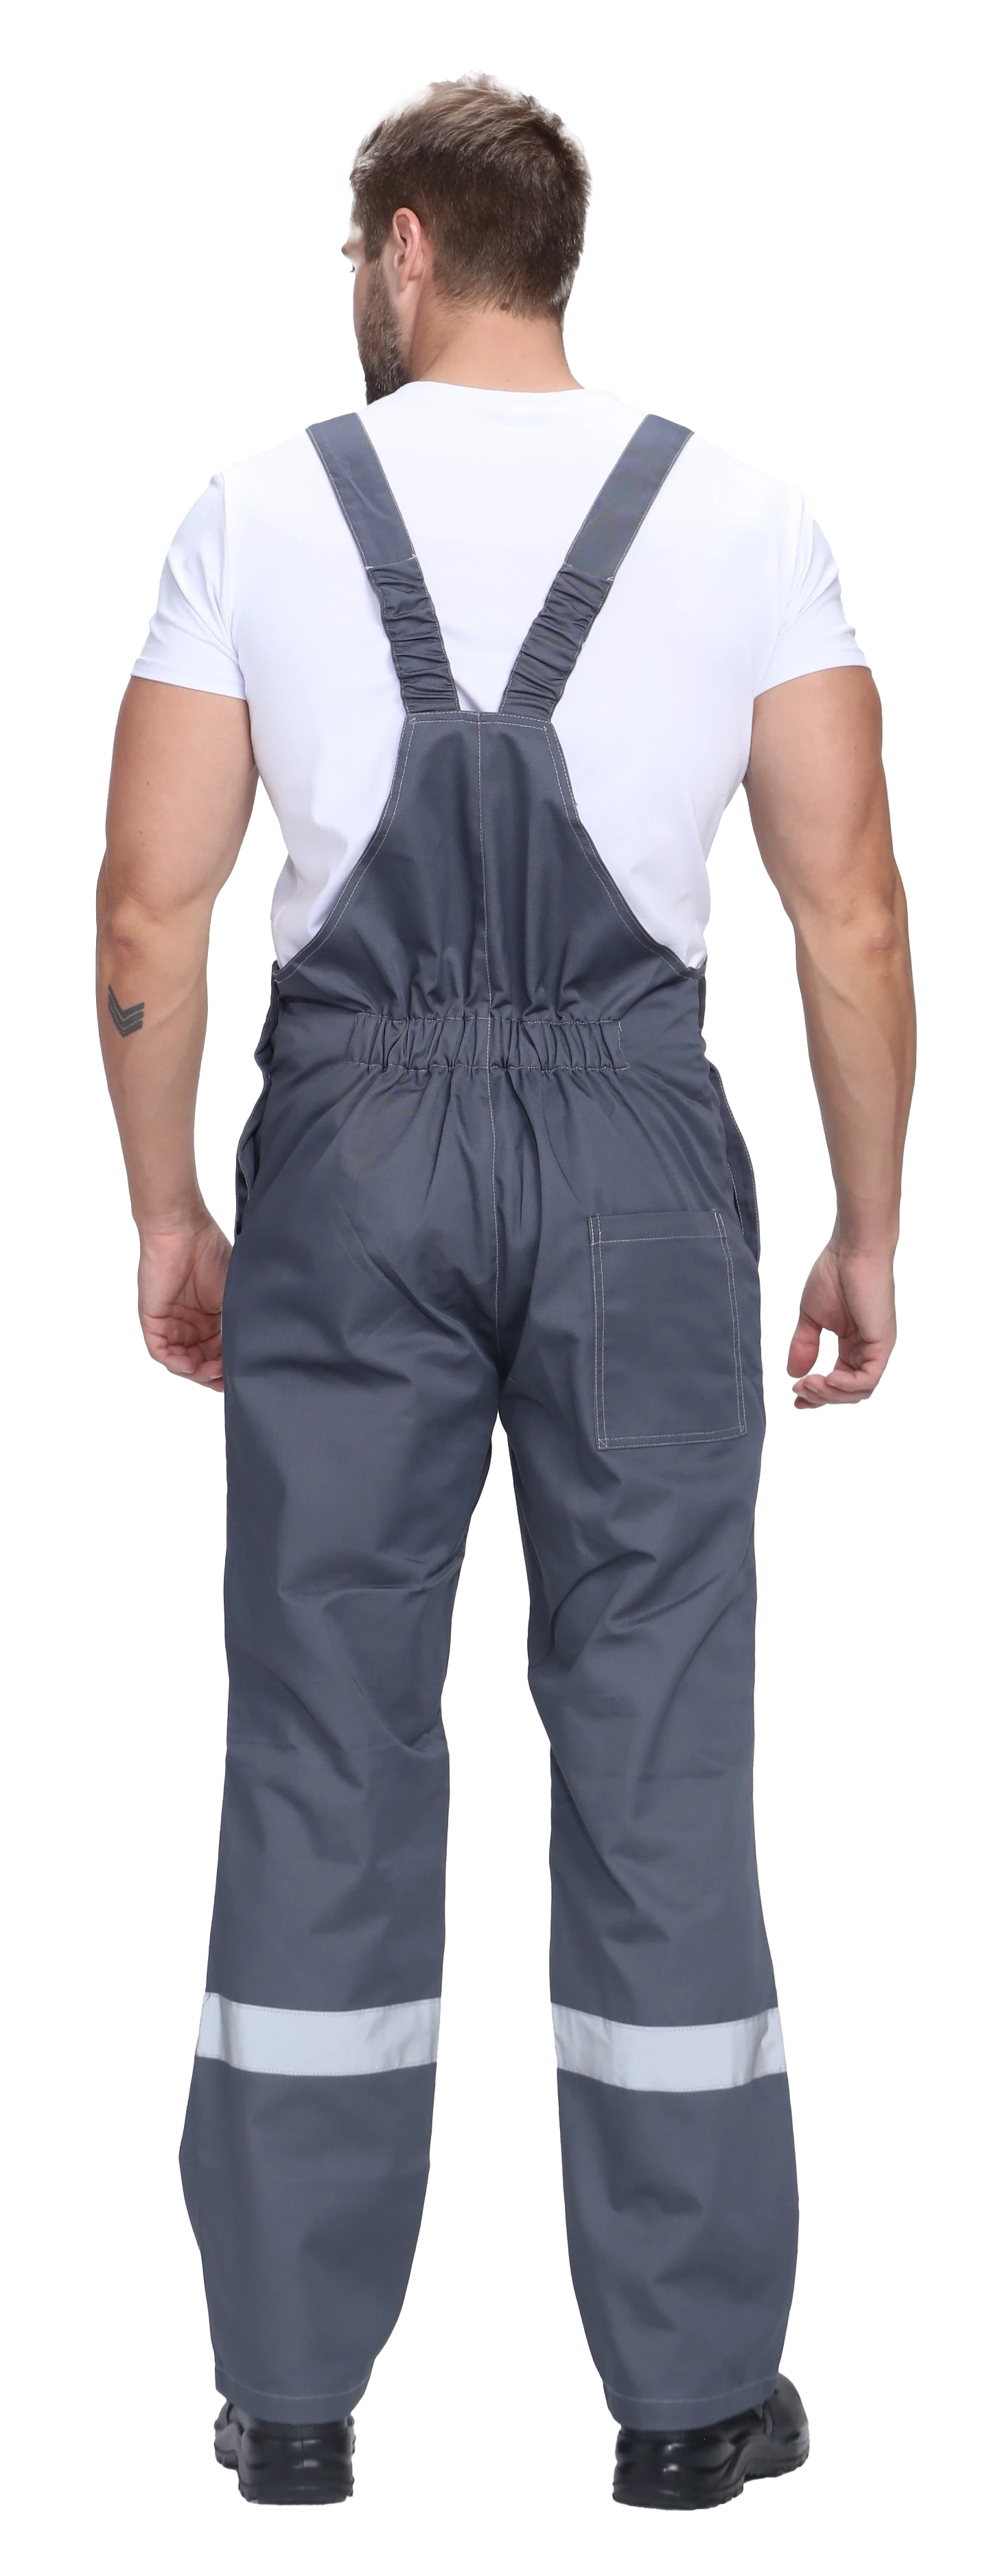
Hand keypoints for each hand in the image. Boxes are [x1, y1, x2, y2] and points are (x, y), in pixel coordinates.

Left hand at [137, 1211, 231, 1389]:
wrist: (182, 1229)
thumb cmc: (209, 1250)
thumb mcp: (233, 1293)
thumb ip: (239, 1321)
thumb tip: (254, 1348)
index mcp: (210, 1317)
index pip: (219, 1351)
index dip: (229, 1366)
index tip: (242, 1374)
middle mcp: (190, 1323)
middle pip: (201, 1360)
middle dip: (214, 1374)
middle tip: (227, 1379)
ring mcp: (171, 1322)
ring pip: (182, 1359)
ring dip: (197, 1371)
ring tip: (213, 1372)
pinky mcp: (153, 1318)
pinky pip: (161, 1350)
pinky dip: (176, 1362)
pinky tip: (192, 1366)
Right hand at [788, 1233, 896, 1408]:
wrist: (852, 1250)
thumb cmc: (835, 1273)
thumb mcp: (812, 1317)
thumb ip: (804, 1345)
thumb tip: (794, 1373)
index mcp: (853, 1343)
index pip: (840, 1380)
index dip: (818, 1393)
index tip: (796, 1396)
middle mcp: (867, 1349)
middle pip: (850, 1391)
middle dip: (822, 1397)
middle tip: (799, 1393)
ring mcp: (876, 1347)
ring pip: (860, 1390)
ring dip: (831, 1394)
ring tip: (808, 1385)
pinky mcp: (882, 1343)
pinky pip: (867, 1379)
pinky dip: (845, 1385)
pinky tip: (826, 1378)